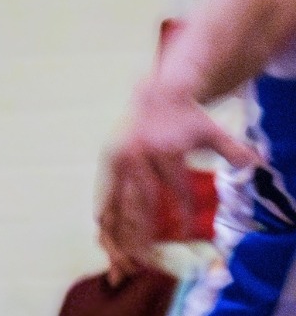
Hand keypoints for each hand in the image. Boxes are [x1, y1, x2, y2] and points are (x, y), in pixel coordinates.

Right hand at [98, 79, 259, 275]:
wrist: (156, 95)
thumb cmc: (186, 117)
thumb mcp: (211, 130)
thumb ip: (231, 148)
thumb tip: (253, 164)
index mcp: (160, 150)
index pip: (174, 190)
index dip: (183, 214)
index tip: (187, 234)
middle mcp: (135, 156)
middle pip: (137, 202)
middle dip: (141, 234)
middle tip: (146, 260)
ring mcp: (117, 160)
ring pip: (115, 202)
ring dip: (118, 231)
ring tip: (122, 256)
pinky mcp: (107, 162)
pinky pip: (103, 194)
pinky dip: (104, 215)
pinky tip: (102, 234)